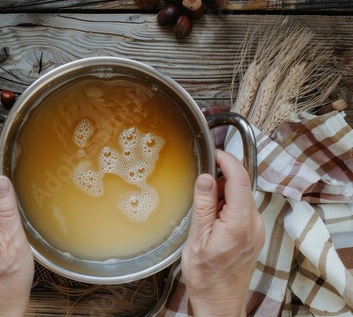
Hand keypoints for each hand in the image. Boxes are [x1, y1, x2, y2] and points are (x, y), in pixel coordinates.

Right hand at [182, 150, 264, 316]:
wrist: (219, 301)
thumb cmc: (206, 275)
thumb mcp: (197, 237)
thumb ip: (204, 205)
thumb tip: (206, 178)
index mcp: (240, 222)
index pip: (239, 179)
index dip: (227, 161)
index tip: (215, 153)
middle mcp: (254, 224)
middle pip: (241, 187)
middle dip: (220, 182)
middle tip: (199, 193)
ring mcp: (256, 229)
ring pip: (241, 198)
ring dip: (222, 196)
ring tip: (204, 216)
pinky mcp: (254, 234)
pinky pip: (242, 211)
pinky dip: (227, 207)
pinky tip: (213, 222)